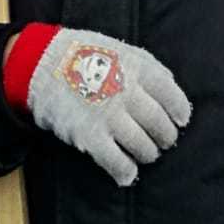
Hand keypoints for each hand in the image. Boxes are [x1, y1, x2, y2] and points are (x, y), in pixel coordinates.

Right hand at [22, 26, 190, 186]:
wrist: (43, 63)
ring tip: (144, 153)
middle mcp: (128, 93)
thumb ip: (150, 69)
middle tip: (163, 141)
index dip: (179, 112)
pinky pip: (117, 163)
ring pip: (144, 148)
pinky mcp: (90, 136)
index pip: (172, 97)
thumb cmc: (87, 55)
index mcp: (139, 69)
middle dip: (165, 138)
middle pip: (160, 126)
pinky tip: (126, 173)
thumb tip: (172, 94)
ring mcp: (110, 116)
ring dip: (147, 154)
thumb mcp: (123, 50)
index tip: (180, 121)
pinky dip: (125, 172)